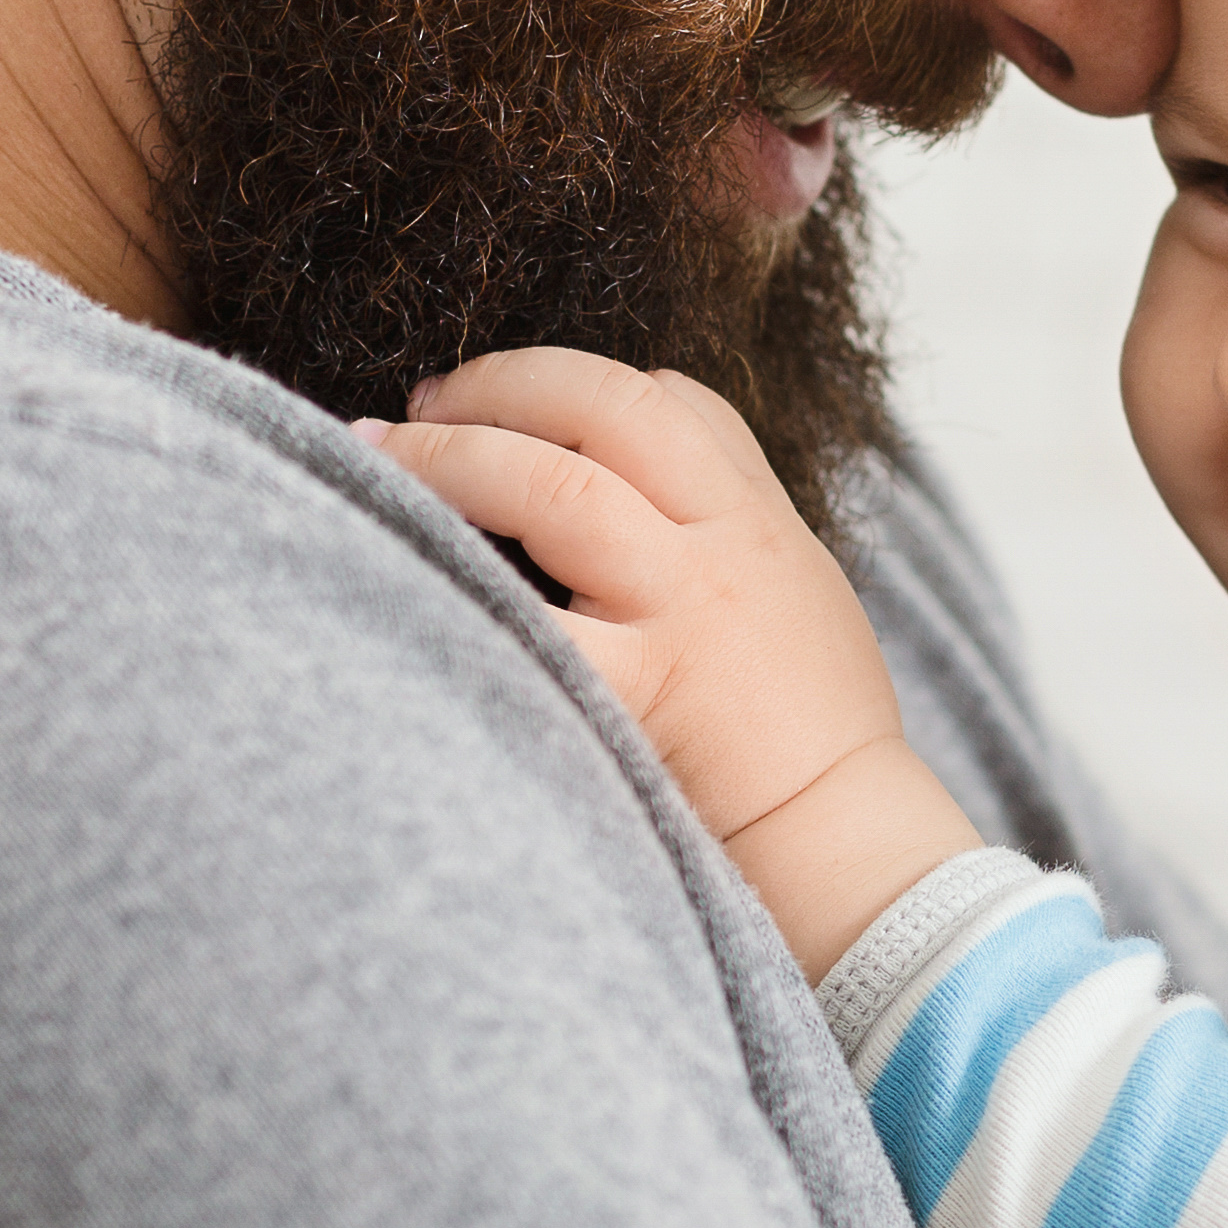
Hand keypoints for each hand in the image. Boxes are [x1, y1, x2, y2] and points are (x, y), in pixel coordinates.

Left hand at [360, 349, 984, 972]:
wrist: (851, 846)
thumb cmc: (817, 745)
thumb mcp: (803, 604)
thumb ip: (730, 545)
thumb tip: (644, 508)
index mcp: (761, 524)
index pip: (676, 403)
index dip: (577, 381)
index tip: (509, 396)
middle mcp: (722, 549)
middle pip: (604, 410)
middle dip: (500, 386)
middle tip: (422, 399)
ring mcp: (682, 613)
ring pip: (553, 486)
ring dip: (449, 456)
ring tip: (376, 447)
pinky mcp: (639, 691)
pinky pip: (529, 619)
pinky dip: (457, 585)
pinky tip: (393, 570)